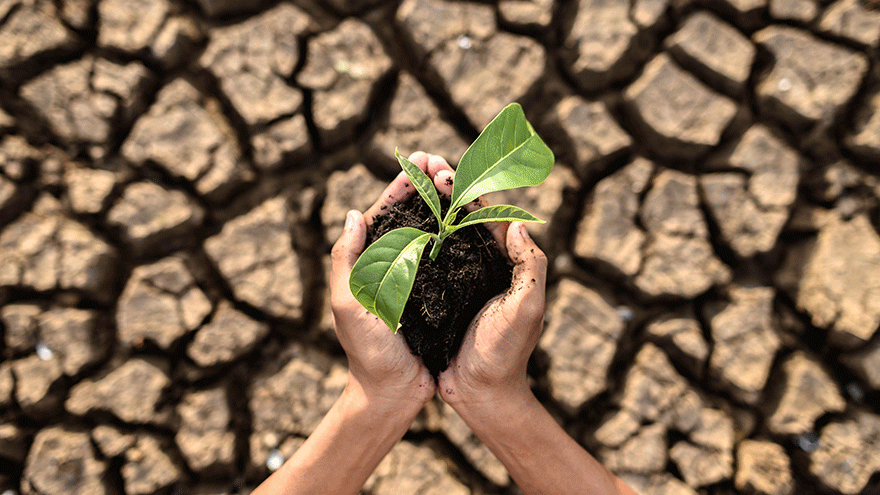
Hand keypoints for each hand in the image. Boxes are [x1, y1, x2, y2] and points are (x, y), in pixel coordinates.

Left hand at [329, 156, 438, 408]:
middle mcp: (393, 265)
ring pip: (431, 231)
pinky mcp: (439, 293)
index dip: (401, 185)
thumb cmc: (367, 352)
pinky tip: (474, 219)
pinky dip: (459, 234)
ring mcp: (416, 278)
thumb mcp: (348, 304)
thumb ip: (346, 260)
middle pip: (410, 216)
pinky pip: (449, 257)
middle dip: (426, 185)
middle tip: (444, 160)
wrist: (393, 393)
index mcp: (368, 263)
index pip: (383, 214)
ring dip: (444, 204)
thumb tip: (354, 214)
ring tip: (460, 179)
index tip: (419, 160)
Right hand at [424, 158, 547, 409]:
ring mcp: (459, 280)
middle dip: (444, 188)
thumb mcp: (527, 308)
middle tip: (423, 163)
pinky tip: (395, 225)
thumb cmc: (505, 353)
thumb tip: (520, 223)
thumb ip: (531, 267)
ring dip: (427, 206)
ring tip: (409, 182)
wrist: (481, 394)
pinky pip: (426, 260)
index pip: (488, 216)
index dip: (467, 190)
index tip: (444, 170)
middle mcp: (483, 266)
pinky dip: (414, 238)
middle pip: (463, 217)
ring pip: (442, 233)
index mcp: (506, 264)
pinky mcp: (439, 296)